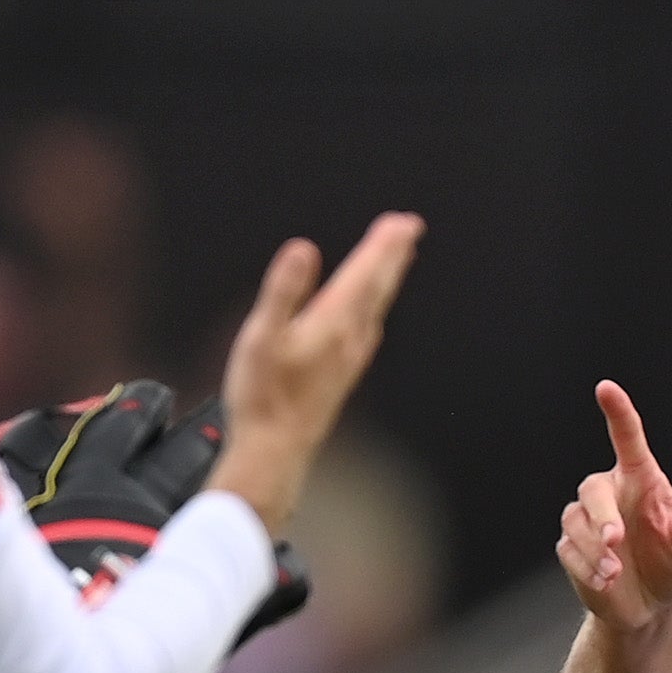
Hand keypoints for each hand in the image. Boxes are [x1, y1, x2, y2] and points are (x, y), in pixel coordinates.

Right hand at [209, 212, 424, 535]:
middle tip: (409, 230)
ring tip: (397, 261)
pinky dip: (375, 310)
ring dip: (388, 281)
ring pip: (378, 309)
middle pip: (379, 288)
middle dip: (394, 256)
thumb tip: (304, 249)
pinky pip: (369, 331)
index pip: (365, 274)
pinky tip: (372, 317)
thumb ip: (284, 290)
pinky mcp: (343, 376)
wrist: (275, 450)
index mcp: (333, 324)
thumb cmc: (264, 397)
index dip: (383, 245)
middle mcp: (350, 340)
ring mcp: (350, 360)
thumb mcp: (262, 336)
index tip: (402, 222)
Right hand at [557, 382, 671, 642]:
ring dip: (594, 550)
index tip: (606, 389)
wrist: (652, 609)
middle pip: (592, 489)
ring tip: (615, 575)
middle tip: (616, 541)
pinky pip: (569, 551)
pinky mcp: (572, 549)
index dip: (617, 412)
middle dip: (601, 516)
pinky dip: (587, 569)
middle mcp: (611, 495)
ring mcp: (587, 522)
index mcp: (642, 481)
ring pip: (575, 522)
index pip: (628, 440)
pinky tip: (606, 583)